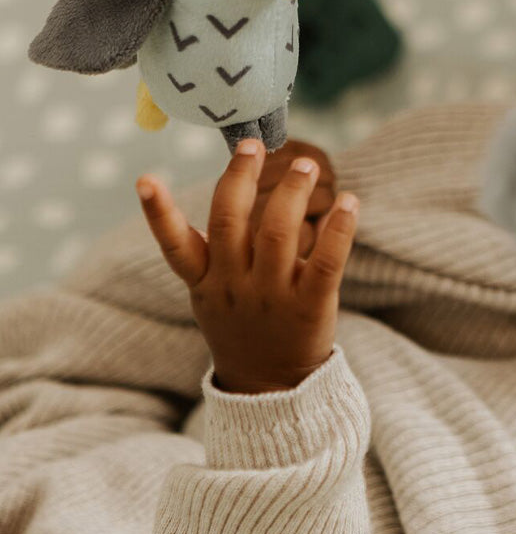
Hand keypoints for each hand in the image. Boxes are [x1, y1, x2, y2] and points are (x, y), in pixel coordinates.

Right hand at [137, 140, 358, 393]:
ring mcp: (272, 296)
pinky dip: (339, 230)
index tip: (145, 179)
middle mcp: (235, 286)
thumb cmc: (244, 328)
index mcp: (206, 282)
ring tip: (306, 165)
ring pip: (279, 233)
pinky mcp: (310, 306)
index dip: (158, 213)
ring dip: (292, 192)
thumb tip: (230, 187)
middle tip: (253, 144)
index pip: (176, 246)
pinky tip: (350, 203)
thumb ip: (216, 252)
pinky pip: (327, 262)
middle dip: (240, 178)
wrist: (271, 389)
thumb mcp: (212, 297)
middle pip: (232, 223)